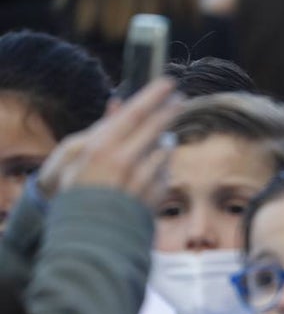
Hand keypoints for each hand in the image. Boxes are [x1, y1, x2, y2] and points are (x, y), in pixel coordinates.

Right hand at [38, 78, 182, 205]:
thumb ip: (100, 127)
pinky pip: (164, 170)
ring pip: (163, 149)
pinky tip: (143, 173)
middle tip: (179, 98)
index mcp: (101, 148)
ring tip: (144, 150)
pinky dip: (158, 166)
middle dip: (170, 110)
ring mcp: (142, 180)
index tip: (168, 82)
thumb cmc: (73, 187)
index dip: (154, 96)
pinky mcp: (155, 194)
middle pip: (157, 127)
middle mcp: (125, 162)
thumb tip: (118, 102)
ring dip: (161, 142)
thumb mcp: (74, 154)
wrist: (85, 231)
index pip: (135, 114)